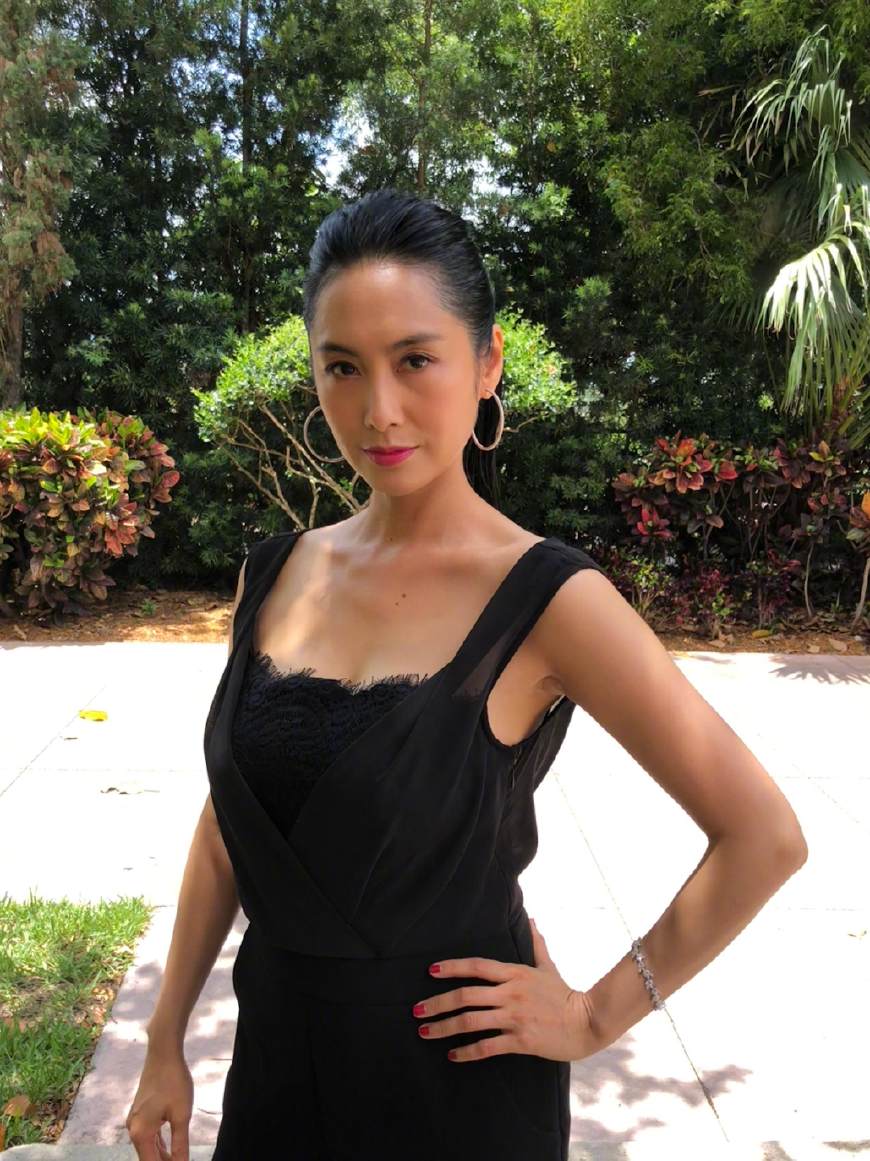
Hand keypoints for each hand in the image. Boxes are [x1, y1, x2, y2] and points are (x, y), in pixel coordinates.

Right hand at [126, 1045, 192, 1159]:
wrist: (163, 1053)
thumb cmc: (174, 1082)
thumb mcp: (181, 1115)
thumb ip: (180, 1144)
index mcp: (140, 1134)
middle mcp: (133, 1129)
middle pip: (148, 1157)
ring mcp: (135, 1120)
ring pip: (148, 1147)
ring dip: (162, 1156)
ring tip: (178, 1159)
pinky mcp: (140, 1112)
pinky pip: (148, 1135)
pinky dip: (159, 1144)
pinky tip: (169, 1149)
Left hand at [412, 917, 596, 1063]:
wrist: (587, 1022)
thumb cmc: (565, 994)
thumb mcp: (548, 966)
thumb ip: (536, 943)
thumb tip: (532, 919)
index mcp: (514, 973)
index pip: (477, 966)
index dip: (451, 967)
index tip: (430, 971)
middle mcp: (510, 993)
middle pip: (466, 995)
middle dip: (437, 1002)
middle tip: (416, 1010)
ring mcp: (514, 1017)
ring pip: (470, 1022)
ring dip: (444, 1027)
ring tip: (425, 1032)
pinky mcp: (520, 1040)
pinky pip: (487, 1046)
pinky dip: (466, 1052)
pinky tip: (452, 1055)